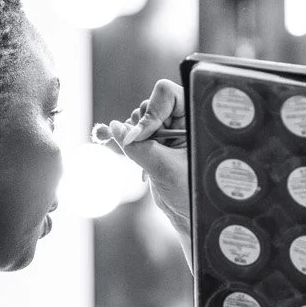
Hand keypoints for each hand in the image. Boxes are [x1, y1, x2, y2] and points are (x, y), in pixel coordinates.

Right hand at [93, 80, 191, 261]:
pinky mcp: (156, 143)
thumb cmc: (188, 192)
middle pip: (148, 105)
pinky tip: (111, 141)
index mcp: (193, 120)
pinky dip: (125, 141)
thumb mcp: (162, 168)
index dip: (152, 112)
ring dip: (133, 138)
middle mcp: (181, 121)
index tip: (147, 137)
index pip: (166, 93)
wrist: (188, 213)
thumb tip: (114, 127)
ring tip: (143, 161)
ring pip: (138, 120)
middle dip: (141, 128)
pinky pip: (133, 133)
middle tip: (146, 150)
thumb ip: (137, 147)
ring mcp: (167, 132)